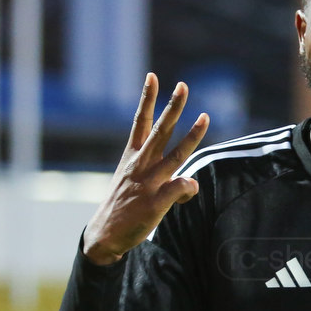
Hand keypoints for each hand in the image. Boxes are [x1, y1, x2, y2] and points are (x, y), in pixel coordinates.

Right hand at [82, 74, 209, 266]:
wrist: (105, 235)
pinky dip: (188, 186)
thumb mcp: (132, 181)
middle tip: (183, 86)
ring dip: (192, 135)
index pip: (140, 121)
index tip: (153, 76)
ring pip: (176, 154)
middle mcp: (140, 165)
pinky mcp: (155, 202)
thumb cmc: (122, 206)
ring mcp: (148, 182)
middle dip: (172, 107)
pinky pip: (179, 187)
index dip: (147, 98)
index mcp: (132, 156)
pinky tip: (189, 188)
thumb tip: (187, 183)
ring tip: (205, 117)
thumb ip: (160, 174)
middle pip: (160, 130)